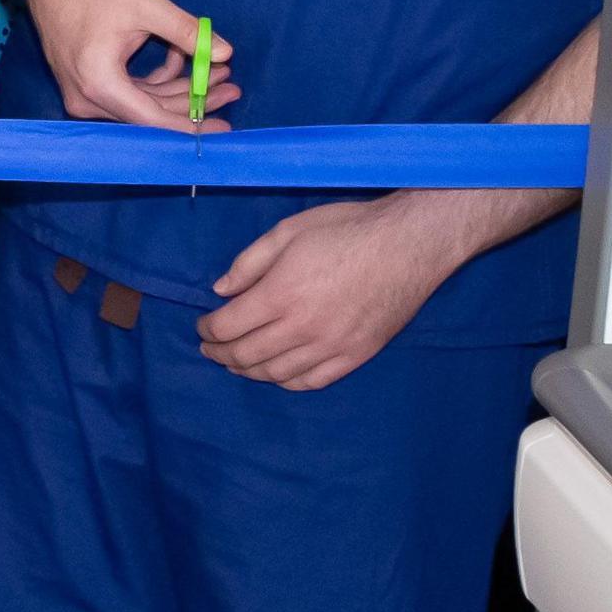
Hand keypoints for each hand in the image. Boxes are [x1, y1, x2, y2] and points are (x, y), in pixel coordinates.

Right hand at [18, 0, 237, 130]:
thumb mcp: (146, 7)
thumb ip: (186, 32)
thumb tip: (225, 53)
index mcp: (100, 83)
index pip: (153, 118)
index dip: (192, 124)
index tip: (225, 129)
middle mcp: (88, 99)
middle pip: (150, 113)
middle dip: (193, 100)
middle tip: (231, 87)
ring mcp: (84, 95)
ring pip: (142, 103)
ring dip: (178, 89)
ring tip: (215, 71)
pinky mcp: (86, 87)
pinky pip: (129, 93)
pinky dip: (156, 81)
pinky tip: (180, 58)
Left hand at [199, 192, 474, 389]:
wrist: (409, 244)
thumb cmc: (346, 229)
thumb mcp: (287, 231)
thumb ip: (248, 263)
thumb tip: (220, 290)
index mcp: (280, 294)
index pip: (227, 326)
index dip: (207, 330)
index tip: (202, 326)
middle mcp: (302, 327)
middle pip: (246, 354)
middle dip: (220, 354)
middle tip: (209, 349)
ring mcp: (332, 345)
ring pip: (277, 373)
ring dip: (248, 371)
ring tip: (235, 364)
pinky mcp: (357, 355)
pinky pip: (313, 381)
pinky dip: (287, 382)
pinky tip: (276, 374)